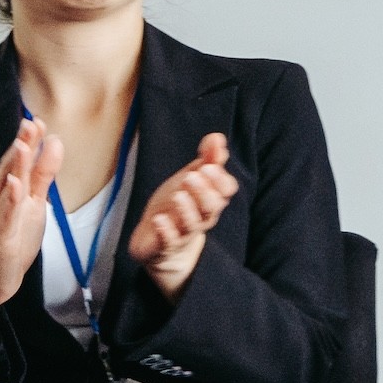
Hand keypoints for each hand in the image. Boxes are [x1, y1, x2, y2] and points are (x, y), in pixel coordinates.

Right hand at [0, 119, 60, 344]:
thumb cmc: (10, 241)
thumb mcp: (33, 204)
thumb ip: (43, 175)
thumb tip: (54, 142)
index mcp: (3, 192)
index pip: (15, 162)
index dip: (26, 141)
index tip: (38, 120)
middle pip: (9, 170)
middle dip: (20, 146)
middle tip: (30, 122)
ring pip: (6, 190)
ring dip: (13, 167)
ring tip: (22, 145)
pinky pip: (5, 219)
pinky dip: (10, 202)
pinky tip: (15, 186)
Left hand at [125, 132, 235, 295]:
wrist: (156, 241)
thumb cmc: (177, 206)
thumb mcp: (191, 178)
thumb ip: (207, 159)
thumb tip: (218, 137)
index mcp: (211, 198)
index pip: (226, 190)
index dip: (220, 180)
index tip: (208, 166)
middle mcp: (202, 216)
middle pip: (212, 207)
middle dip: (204, 192)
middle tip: (191, 177)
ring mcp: (185, 232)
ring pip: (194, 224)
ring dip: (187, 209)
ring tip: (177, 195)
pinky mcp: (167, 245)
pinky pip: (170, 240)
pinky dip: (166, 231)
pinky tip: (158, 220)